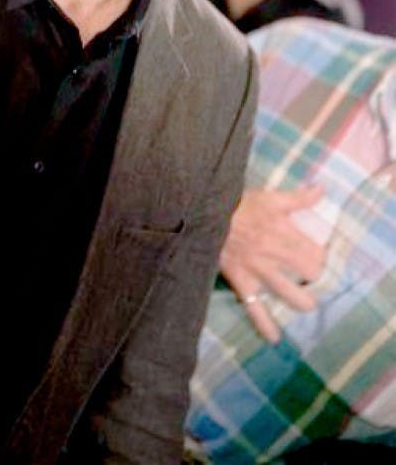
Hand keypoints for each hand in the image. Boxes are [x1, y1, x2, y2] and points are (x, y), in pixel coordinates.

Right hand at [219, 185, 325, 342]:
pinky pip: (255, 308)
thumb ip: (298, 197)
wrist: (205, 215)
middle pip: (310, 274)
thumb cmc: (239, 205)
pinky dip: (264, 325)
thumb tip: (322, 190)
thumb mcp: (270, 197)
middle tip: (310, 275)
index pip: (316, 251)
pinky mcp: (242, 283)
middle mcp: (275, 254)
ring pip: (289, 294)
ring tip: (306, 304)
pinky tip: (274, 338)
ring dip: (302, 302)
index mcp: (284, 231)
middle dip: (315, 276)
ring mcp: (259, 271)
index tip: (318, 255)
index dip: (321, 256)